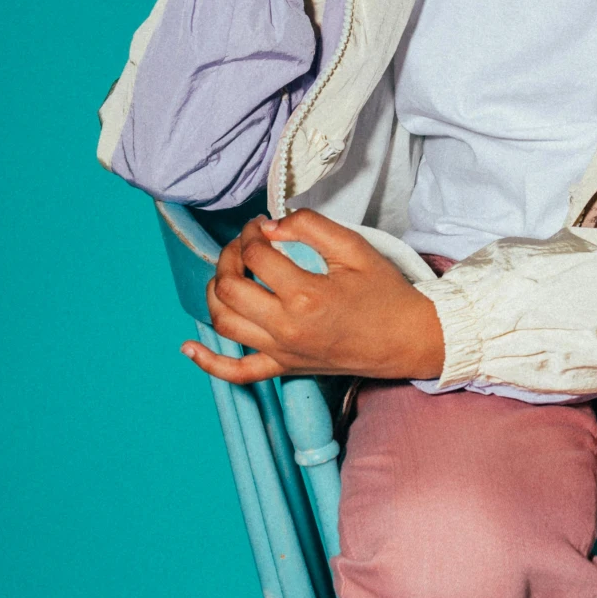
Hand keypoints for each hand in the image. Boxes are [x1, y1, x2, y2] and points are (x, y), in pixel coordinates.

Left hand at [182, 211, 444, 385]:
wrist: (407, 340)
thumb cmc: (385, 293)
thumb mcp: (355, 248)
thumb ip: (311, 227)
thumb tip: (269, 226)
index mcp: (307, 295)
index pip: (257, 255)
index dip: (252, 232)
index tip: (262, 225)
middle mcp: (287, 327)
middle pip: (229, 287)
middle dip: (229, 256)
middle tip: (245, 244)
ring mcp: (282, 352)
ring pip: (223, 323)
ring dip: (215, 293)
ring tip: (231, 273)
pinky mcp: (283, 368)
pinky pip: (236, 373)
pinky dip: (208, 362)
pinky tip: (189, 347)